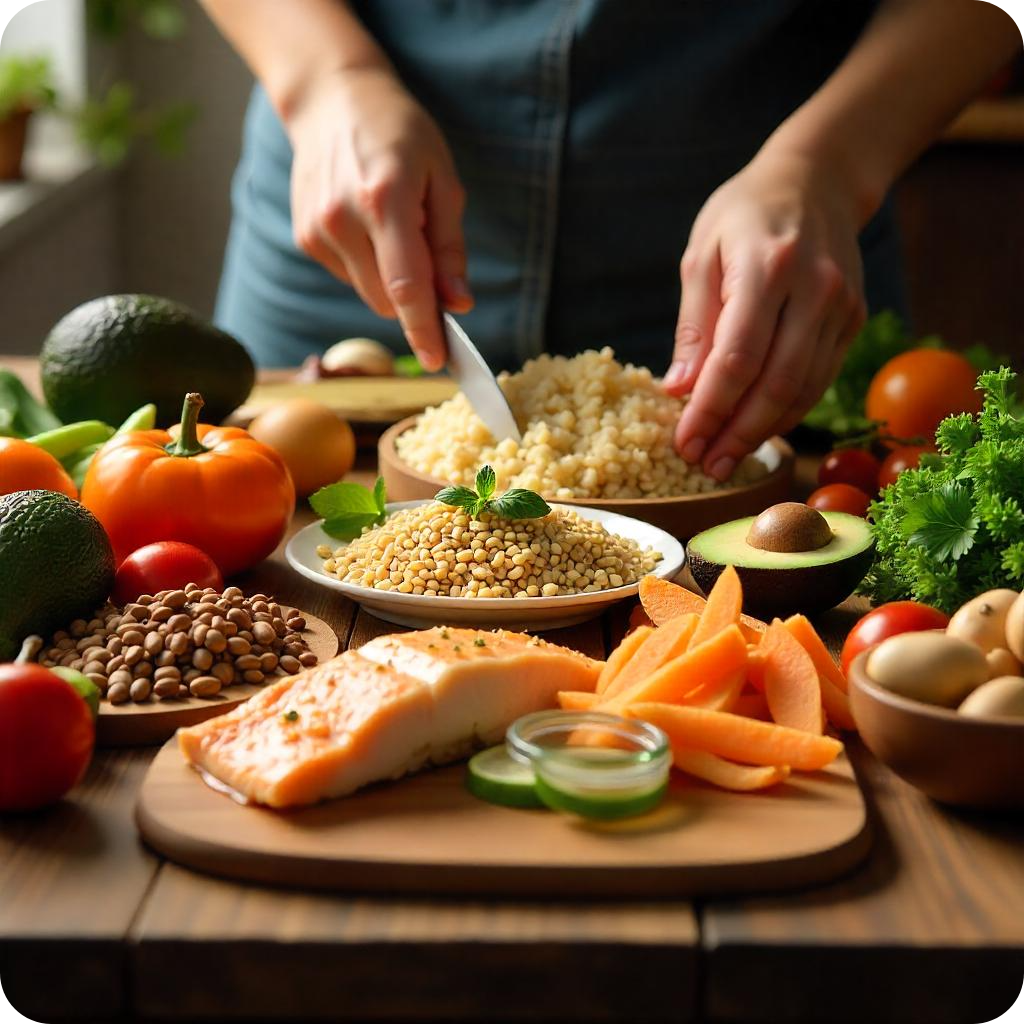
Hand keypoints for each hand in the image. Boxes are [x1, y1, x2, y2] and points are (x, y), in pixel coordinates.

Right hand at [287, 67, 471, 370]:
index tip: (438, 361)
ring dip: (391, 283)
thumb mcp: (441, 179)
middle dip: (416, 302)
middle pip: (387, 300)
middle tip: (433, 265)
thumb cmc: (399, 134)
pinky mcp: (304, 238)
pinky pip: (349, 277)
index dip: (424, 330)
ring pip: (368, 294)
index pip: (407, 286)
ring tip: (395, 229)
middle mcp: (343, 219)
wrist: (331, 101)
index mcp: (384, 200)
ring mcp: (317, 231)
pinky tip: (368, 227)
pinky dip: (368, 267)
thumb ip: (449, 247)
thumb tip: (458, 303)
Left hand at [664, 149, 866, 479]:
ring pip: (802, 390)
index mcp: (766, 268)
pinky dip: (787, 412)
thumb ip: (693, 328)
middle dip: (736, 434)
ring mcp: (840, 306)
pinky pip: (818, 380)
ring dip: (762, 433)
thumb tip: (679, 392)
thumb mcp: (702, 257)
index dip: (710, 409)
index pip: (737, 358)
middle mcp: (812, 289)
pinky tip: (758, 430)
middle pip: (775, 384)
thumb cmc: (744, 214)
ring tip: (725, 459)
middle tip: (705, 465)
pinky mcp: (852, 319)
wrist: (817, 179)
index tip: (685, 442)